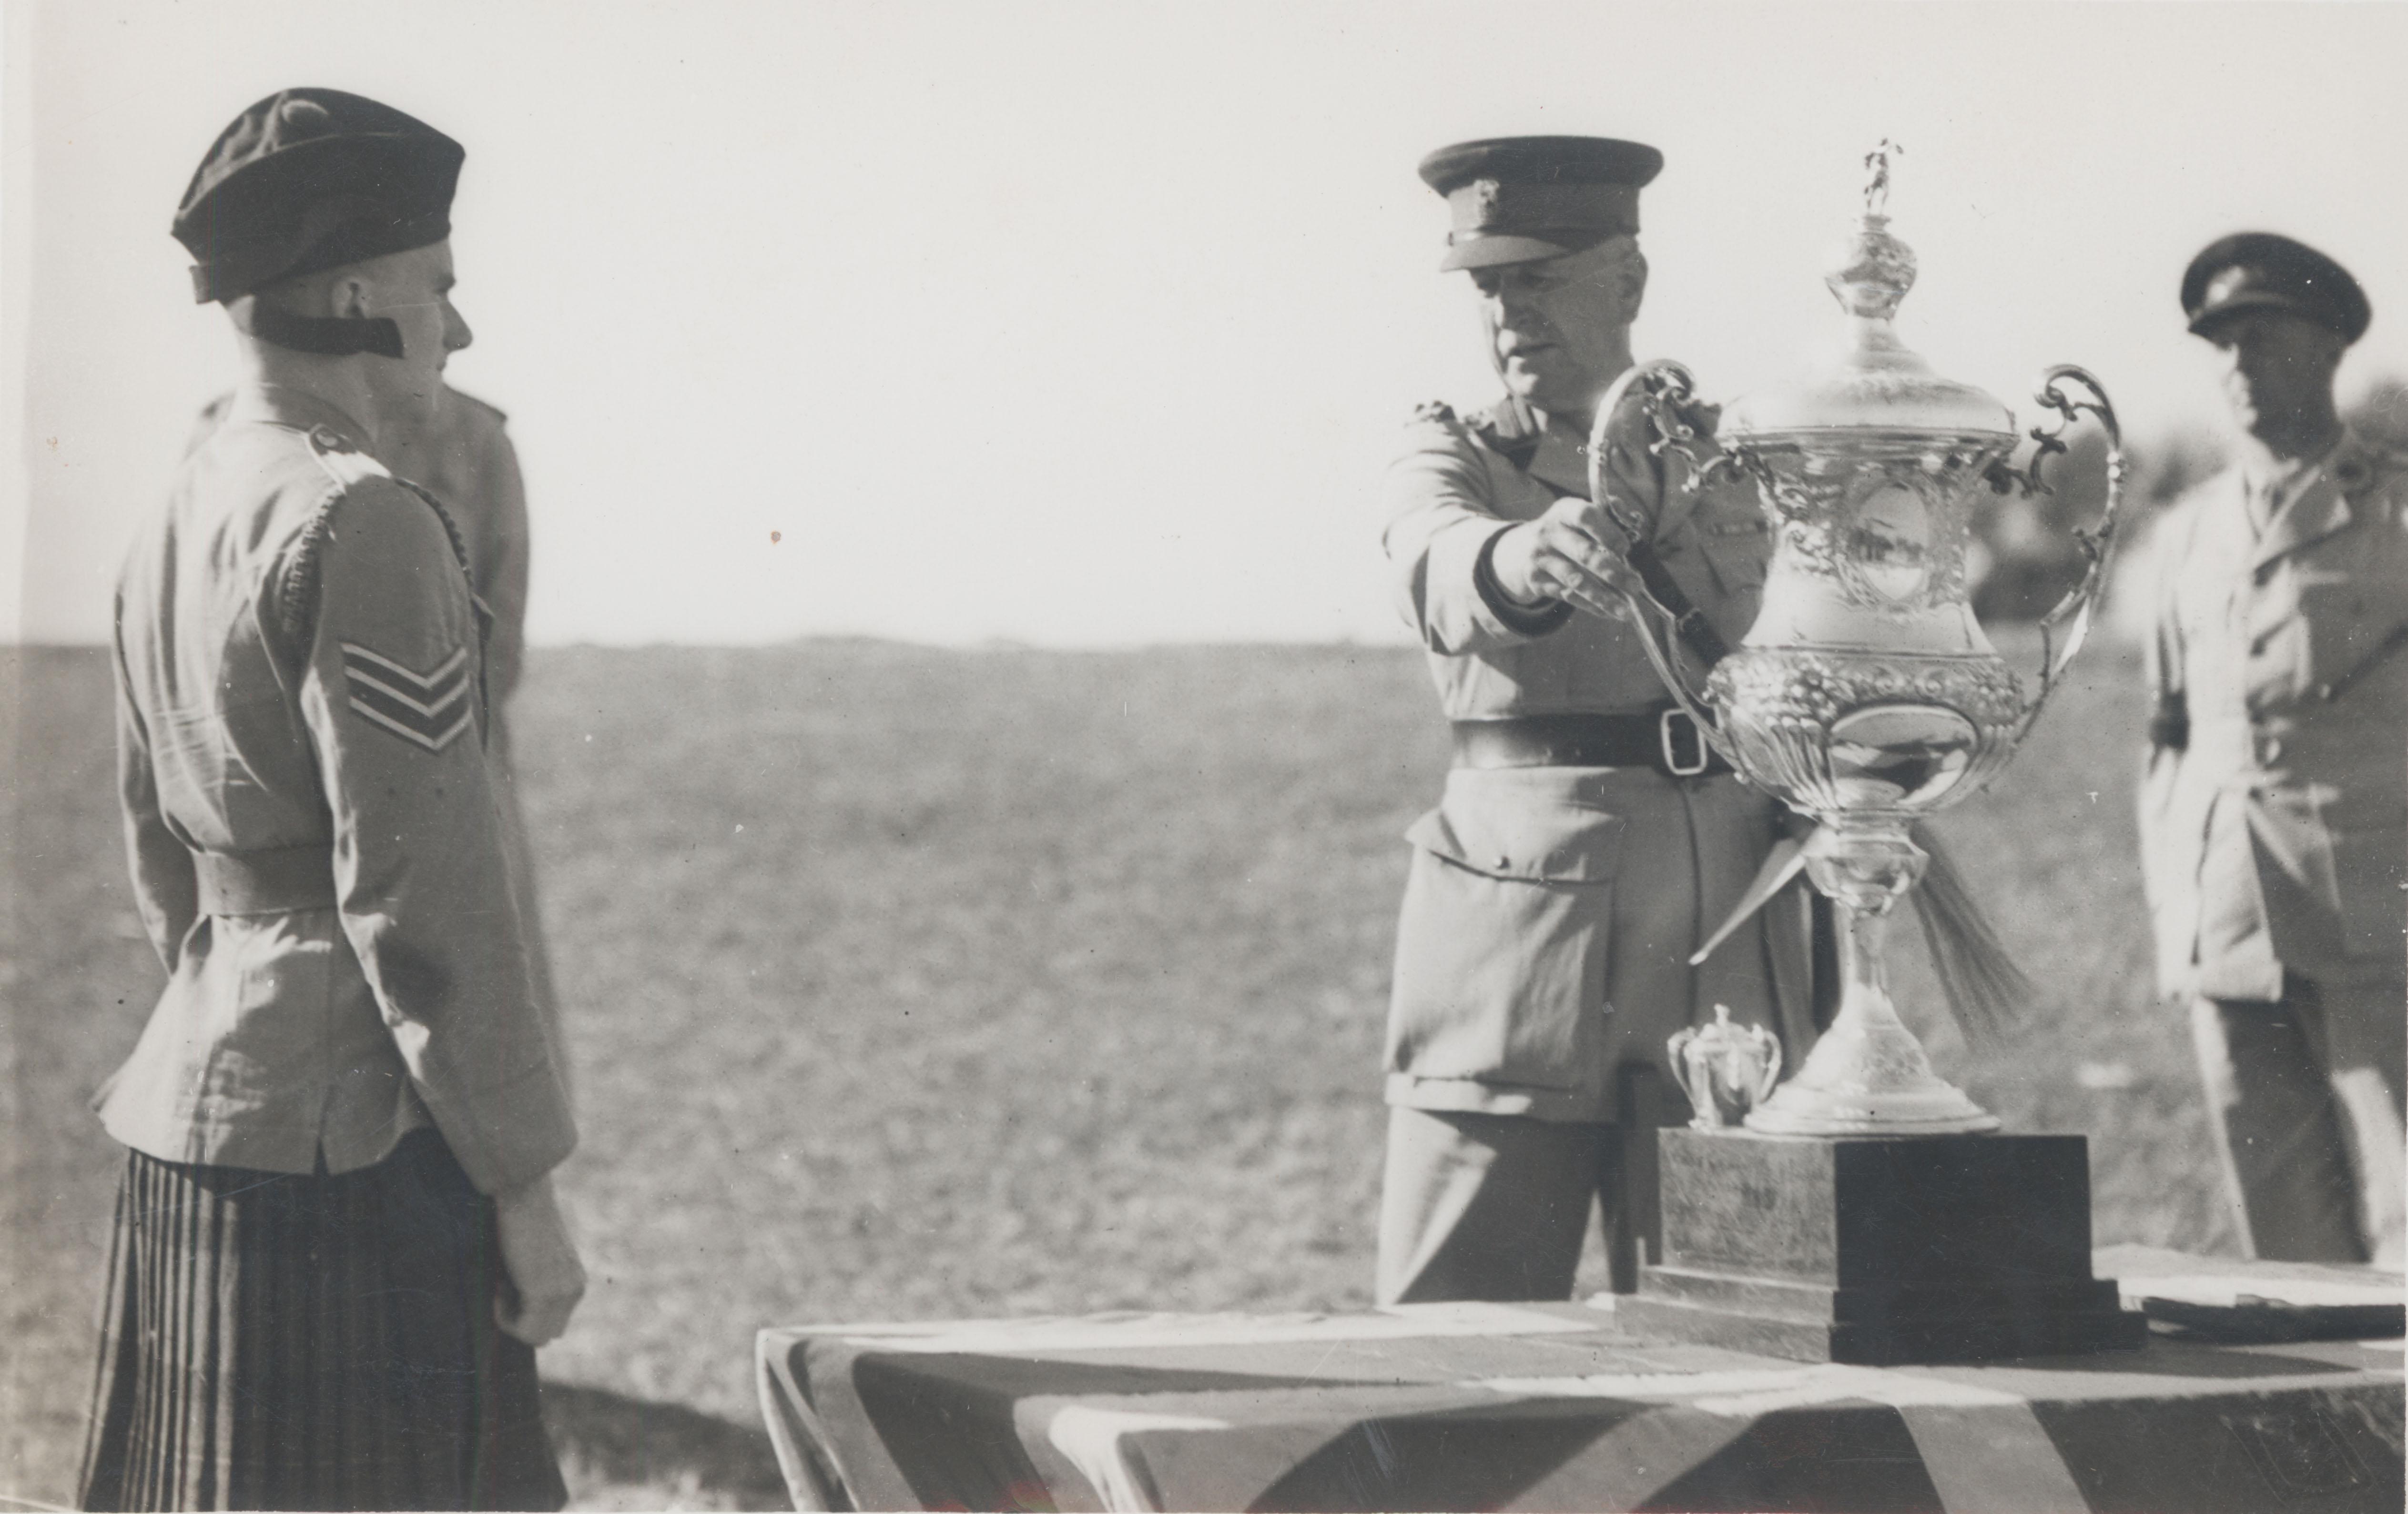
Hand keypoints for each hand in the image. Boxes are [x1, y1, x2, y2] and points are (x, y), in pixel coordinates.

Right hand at [493, 1174, 585, 1345]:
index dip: (525, 1312)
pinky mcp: (545, 1293)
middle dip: (520, 1320)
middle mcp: (575, 1289)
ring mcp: (564, 1293)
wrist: (522, 1195)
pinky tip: (499, 1286)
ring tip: (502, 1283)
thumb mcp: (534, 1258)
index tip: (509, 1284)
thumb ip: (534, 1283)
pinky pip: (525, 1330)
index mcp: (575, 1280)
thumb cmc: (521, 1220)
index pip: (553, 1322)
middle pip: (547, 1334)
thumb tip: (515, 1307)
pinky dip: (504, 1318)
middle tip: (504, 1286)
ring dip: (511, 1319)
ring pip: (536, 1337)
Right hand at [1488, 493, 1646, 622]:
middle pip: (1584, 553)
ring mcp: (1540, 558)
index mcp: (1564, 511)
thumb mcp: (1582, 516)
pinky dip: (1591, 606)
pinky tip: (1608, 613)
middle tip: (1636, 586)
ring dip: (1604, 597)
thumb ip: (1610, 515)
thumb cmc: (1569, 531)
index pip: (1585, 516)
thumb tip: (1633, 523)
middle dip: (1613, 572)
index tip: (1626, 548)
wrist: (1525, 548)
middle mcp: (1548, 533)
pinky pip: (1568, 596)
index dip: (1608, 532)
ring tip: (1625, 611)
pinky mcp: (1536, 581)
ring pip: (1576, 581)